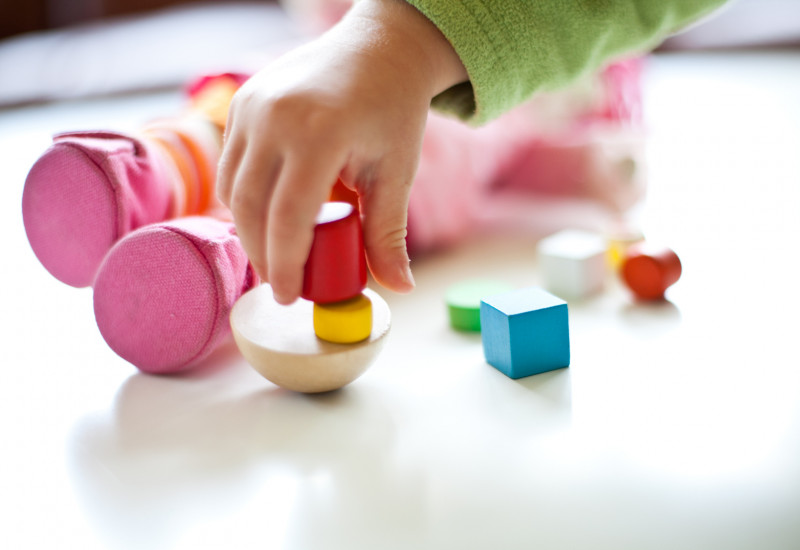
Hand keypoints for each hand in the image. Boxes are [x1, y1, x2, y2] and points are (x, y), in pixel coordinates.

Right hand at [216, 0, 465, 303]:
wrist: (378, 50)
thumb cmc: (392, 111)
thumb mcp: (397, 172)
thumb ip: (389, 232)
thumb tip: (399, 286)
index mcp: (319, 131)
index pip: (288, 217)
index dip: (285, 266)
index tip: (290, 297)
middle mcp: (275, 116)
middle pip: (251, 209)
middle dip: (262, 255)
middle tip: (282, 284)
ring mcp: (252, 105)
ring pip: (233, 189)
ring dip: (249, 229)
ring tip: (275, 254)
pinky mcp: (241, 102)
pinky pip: (230, 165)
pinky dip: (244, 198)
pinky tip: (267, 216)